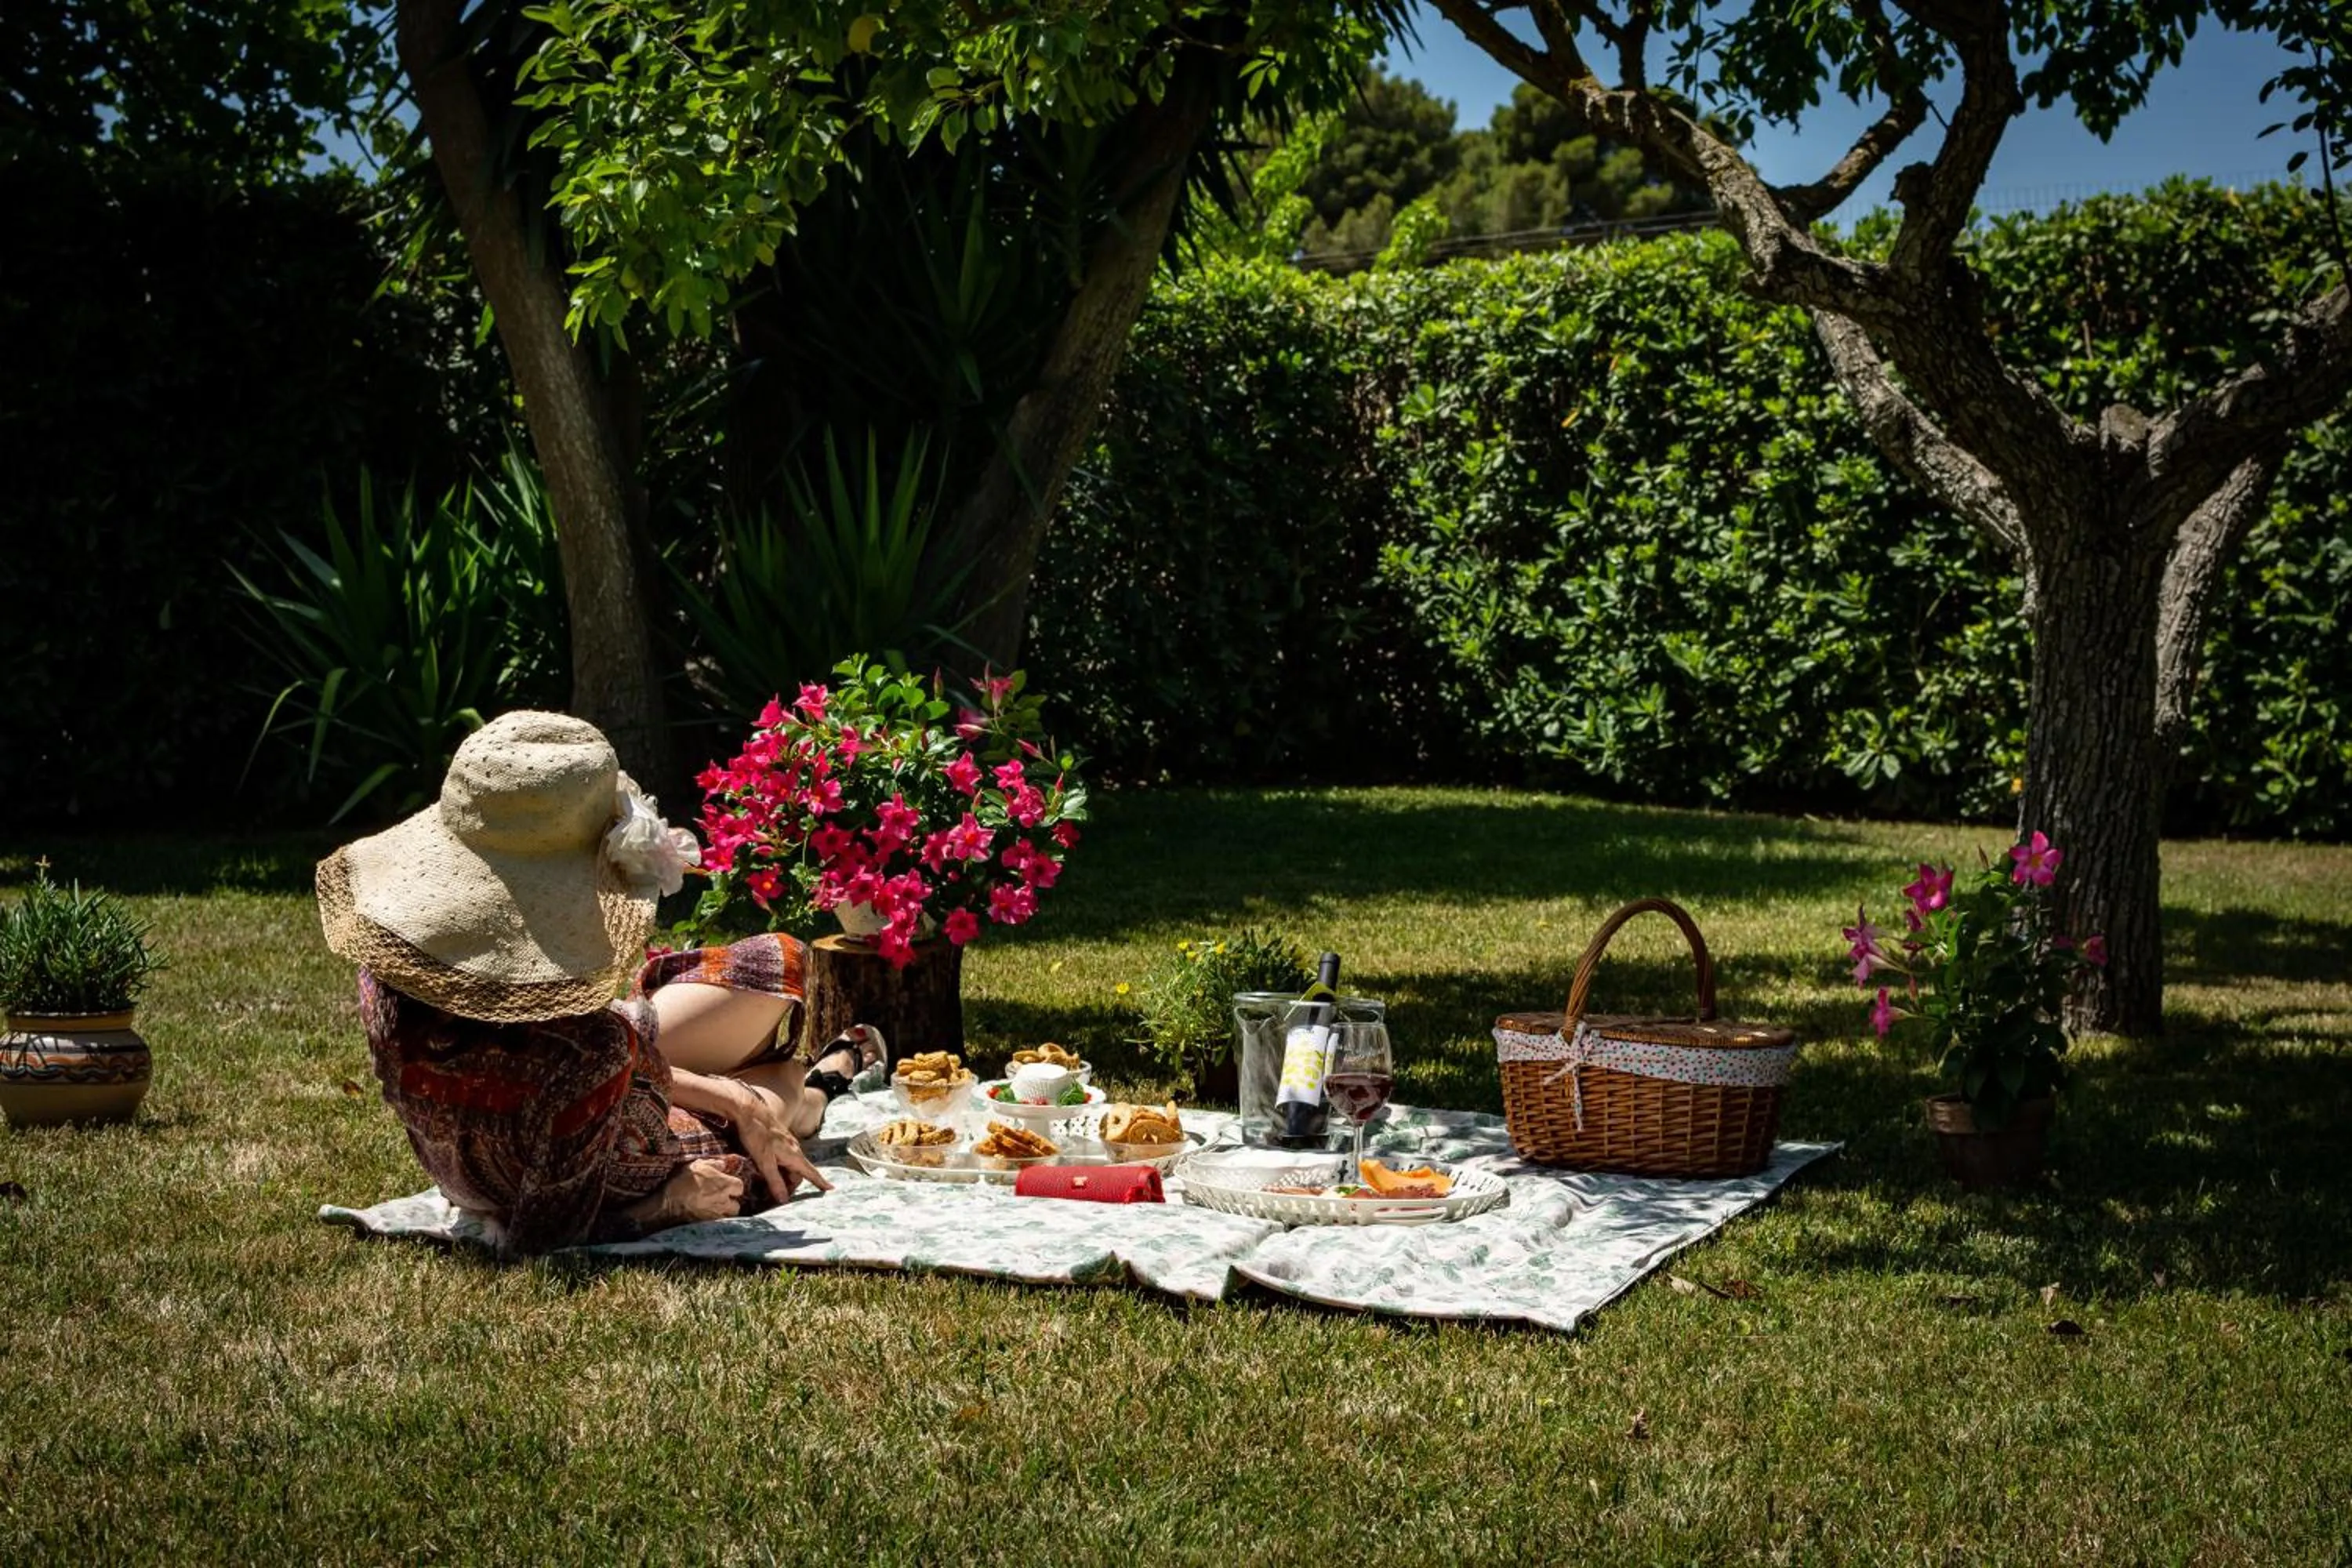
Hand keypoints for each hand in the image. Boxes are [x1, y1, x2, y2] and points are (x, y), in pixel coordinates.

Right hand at [658, 1158, 742, 1225]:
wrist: (669, 1202)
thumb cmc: (683, 1181)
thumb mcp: (697, 1165)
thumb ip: (713, 1164)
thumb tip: (722, 1165)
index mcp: (725, 1185)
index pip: (740, 1187)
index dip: (733, 1186)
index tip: (727, 1184)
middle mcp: (725, 1202)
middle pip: (736, 1205)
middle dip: (731, 1203)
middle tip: (721, 1199)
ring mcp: (716, 1215)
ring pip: (728, 1217)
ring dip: (724, 1213)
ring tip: (715, 1209)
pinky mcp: (707, 1225)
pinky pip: (716, 1224)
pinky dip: (714, 1221)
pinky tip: (706, 1216)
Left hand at [731, 1083, 833, 1204]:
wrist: (748, 1110)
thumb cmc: (756, 1134)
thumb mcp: (764, 1161)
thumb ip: (774, 1181)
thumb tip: (784, 1199)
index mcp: (794, 1155)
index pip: (811, 1173)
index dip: (820, 1182)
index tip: (831, 1190)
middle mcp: (794, 1148)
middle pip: (798, 1172)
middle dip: (791, 1185)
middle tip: (776, 1195)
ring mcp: (787, 1143)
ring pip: (790, 1164)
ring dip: (784, 1176)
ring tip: (768, 1184)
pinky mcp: (778, 1139)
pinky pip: (784, 1157)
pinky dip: (779, 1167)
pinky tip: (767, 1168)